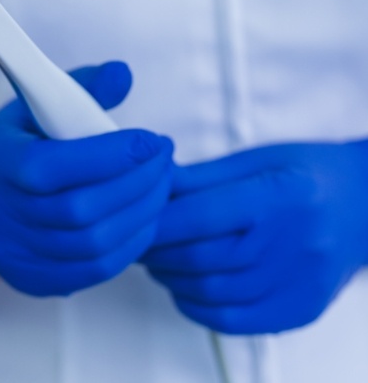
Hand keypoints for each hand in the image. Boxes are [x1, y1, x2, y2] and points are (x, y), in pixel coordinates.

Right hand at [0, 61, 173, 296]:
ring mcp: (16, 253)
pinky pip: (95, 271)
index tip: (152, 140)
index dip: (111, 155)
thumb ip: (81, 87)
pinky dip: (131, 245)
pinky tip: (146, 218)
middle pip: (81, 210)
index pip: (53, 166)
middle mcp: (0, 214)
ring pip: (94, 244)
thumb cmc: (18, 144)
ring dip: (142, 214)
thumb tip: (123, 74)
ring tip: (162, 186)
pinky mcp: (34, 279)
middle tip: (165, 160)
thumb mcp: (36, 105)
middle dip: (138, 183)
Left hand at [142, 141, 367, 333]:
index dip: (157, 222)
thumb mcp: (256, 160)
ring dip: (171, 279)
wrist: (365, 205)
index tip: (136, 220)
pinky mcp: (299, 310)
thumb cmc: (307, 174)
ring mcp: (298, 284)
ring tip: (158, 262)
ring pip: (211, 293)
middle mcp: (291, 244)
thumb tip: (154, 185)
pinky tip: (184, 289)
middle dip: (156, 252)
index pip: (199, 216)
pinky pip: (234, 321)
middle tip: (139, 242)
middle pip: (200, 258)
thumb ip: (202, 177)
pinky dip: (197, 308)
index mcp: (278, 196)